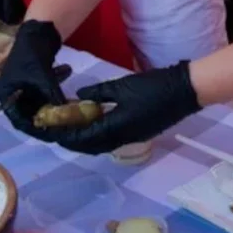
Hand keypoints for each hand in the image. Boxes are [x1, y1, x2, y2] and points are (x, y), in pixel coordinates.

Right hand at [0, 20, 65, 134]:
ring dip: (54, 97)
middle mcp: (11, 92)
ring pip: (40, 100)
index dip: (36, 129)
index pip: (19, 120)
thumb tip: (66, 114)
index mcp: (6, 94)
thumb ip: (52, 96)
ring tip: (70, 96)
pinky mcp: (32, 78)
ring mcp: (22, 85)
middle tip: (65, 122)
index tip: (52, 135)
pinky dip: (55, 85)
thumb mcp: (42, 78)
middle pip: (31, 111)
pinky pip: (45, 89)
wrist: (36, 28)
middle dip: (49, 114)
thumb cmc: (32, 54)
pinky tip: (67, 71)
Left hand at [43, 62, 200, 154]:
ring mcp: (131, 138)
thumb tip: (79, 96)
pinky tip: (92, 123)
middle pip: (90, 147)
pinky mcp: (138, 134)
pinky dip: (97, 135)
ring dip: (84, 140)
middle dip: (71, 141)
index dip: (64, 136)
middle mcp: (122, 139)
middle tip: (56, 130)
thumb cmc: (152, 86)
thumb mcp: (121, 86)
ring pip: (100, 145)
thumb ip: (98, 92)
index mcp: (116, 128)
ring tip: (70, 127)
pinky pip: (111, 140)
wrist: (183, 91)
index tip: (49, 131)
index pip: (83, 139)